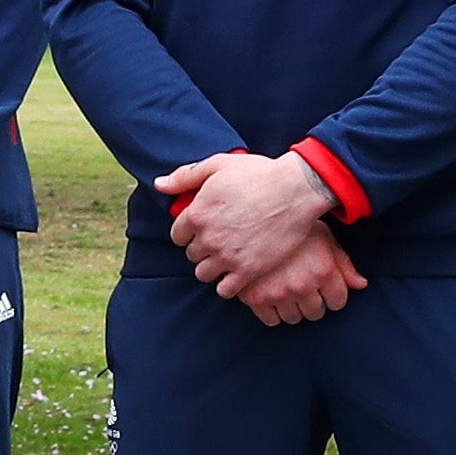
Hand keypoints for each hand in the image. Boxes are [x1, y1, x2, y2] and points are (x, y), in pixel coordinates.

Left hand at [162, 153, 361, 326]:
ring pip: (205, 274)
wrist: (296, 190)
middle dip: (202, 248)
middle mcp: (208, 238)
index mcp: (197, 214)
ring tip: (227, 257)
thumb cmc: (258, 174)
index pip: (178, 235)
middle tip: (220, 240)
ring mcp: (228, 257)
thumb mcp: (217, 165)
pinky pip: (226, 289)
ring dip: (213, 267)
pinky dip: (228, 284)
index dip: (190, 231)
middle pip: (192, 255)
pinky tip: (238, 271)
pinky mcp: (249, 271)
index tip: (204, 228)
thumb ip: (185, 176)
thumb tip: (159, 184)